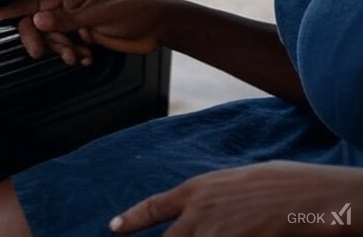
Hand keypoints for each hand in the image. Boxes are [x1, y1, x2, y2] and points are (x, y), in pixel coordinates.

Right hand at [0, 0, 171, 65]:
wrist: (161, 24)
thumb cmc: (136, 9)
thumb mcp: (98, 15)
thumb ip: (66, 20)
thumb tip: (38, 19)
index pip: (36, 0)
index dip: (16, 9)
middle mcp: (73, 4)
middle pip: (43, 23)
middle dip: (44, 40)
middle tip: (42, 53)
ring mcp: (81, 19)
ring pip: (57, 38)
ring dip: (64, 50)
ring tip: (80, 56)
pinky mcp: (90, 33)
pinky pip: (71, 45)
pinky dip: (77, 54)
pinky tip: (88, 57)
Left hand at [109, 161, 362, 235]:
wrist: (302, 195)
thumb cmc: (273, 184)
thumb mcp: (231, 183)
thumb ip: (208, 199)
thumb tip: (196, 210)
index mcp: (196, 190)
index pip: (154, 206)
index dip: (131, 218)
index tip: (113, 228)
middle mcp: (199, 213)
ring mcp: (215, 233)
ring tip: (217, 234)